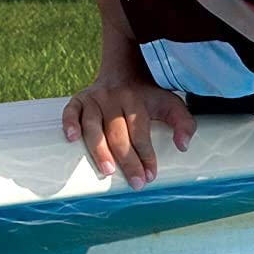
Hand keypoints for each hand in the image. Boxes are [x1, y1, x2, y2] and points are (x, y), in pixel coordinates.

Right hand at [62, 80, 195, 189]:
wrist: (124, 71)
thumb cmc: (148, 97)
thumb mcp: (171, 105)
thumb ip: (184, 124)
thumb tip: (183, 146)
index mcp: (137, 100)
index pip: (140, 132)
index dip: (146, 155)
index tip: (150, 175)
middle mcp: (114, 98)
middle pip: (118, 134)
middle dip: (127, 160)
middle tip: (135, 182)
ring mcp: (95, 98)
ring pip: (94, 126)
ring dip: (99, 149)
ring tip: (108, 171)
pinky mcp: (79, 99)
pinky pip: (71, 111)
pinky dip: (69, 124)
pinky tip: (71, 139)